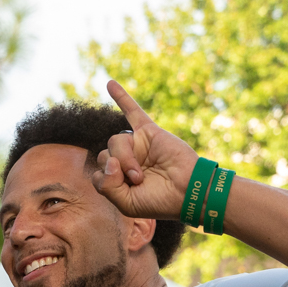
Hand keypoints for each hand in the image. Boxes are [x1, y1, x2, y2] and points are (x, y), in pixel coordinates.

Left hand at [91, 79, 199, 220]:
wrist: (189, 191)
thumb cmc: (160, 201)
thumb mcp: (127, 203)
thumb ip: (107, 187)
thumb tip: (108, 160)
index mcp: (119, 177)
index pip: (99, 173)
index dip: (107, 181)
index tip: (127, 189)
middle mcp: (126, 159)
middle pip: (104, 155)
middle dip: (117, 168)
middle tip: (138, 179)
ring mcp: (137, 144)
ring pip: (115, 141)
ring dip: (126, 157)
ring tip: (140, 172)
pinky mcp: (149, 132)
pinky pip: (132, 110)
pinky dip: (121, 96)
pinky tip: (110, 83)